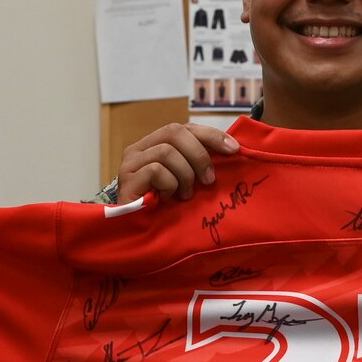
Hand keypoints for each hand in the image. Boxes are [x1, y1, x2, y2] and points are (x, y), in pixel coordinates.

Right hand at [116, 123, 238, 203]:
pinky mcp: (127, 179)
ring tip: (185, 195)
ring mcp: (130, 162)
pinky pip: (156, 171)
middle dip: (199, 155)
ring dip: (184, 175)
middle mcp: (139, 148)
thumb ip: (197, 164)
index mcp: (155, 144)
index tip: (234, 149)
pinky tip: (167, 199)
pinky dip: (169, 186)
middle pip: (174, 131)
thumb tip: (232, 150)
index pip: (185, 128)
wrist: (136, 233)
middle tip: (208, 180)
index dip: (211, 135)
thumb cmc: (163, 209)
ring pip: (167, 152)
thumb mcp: (184, 182)